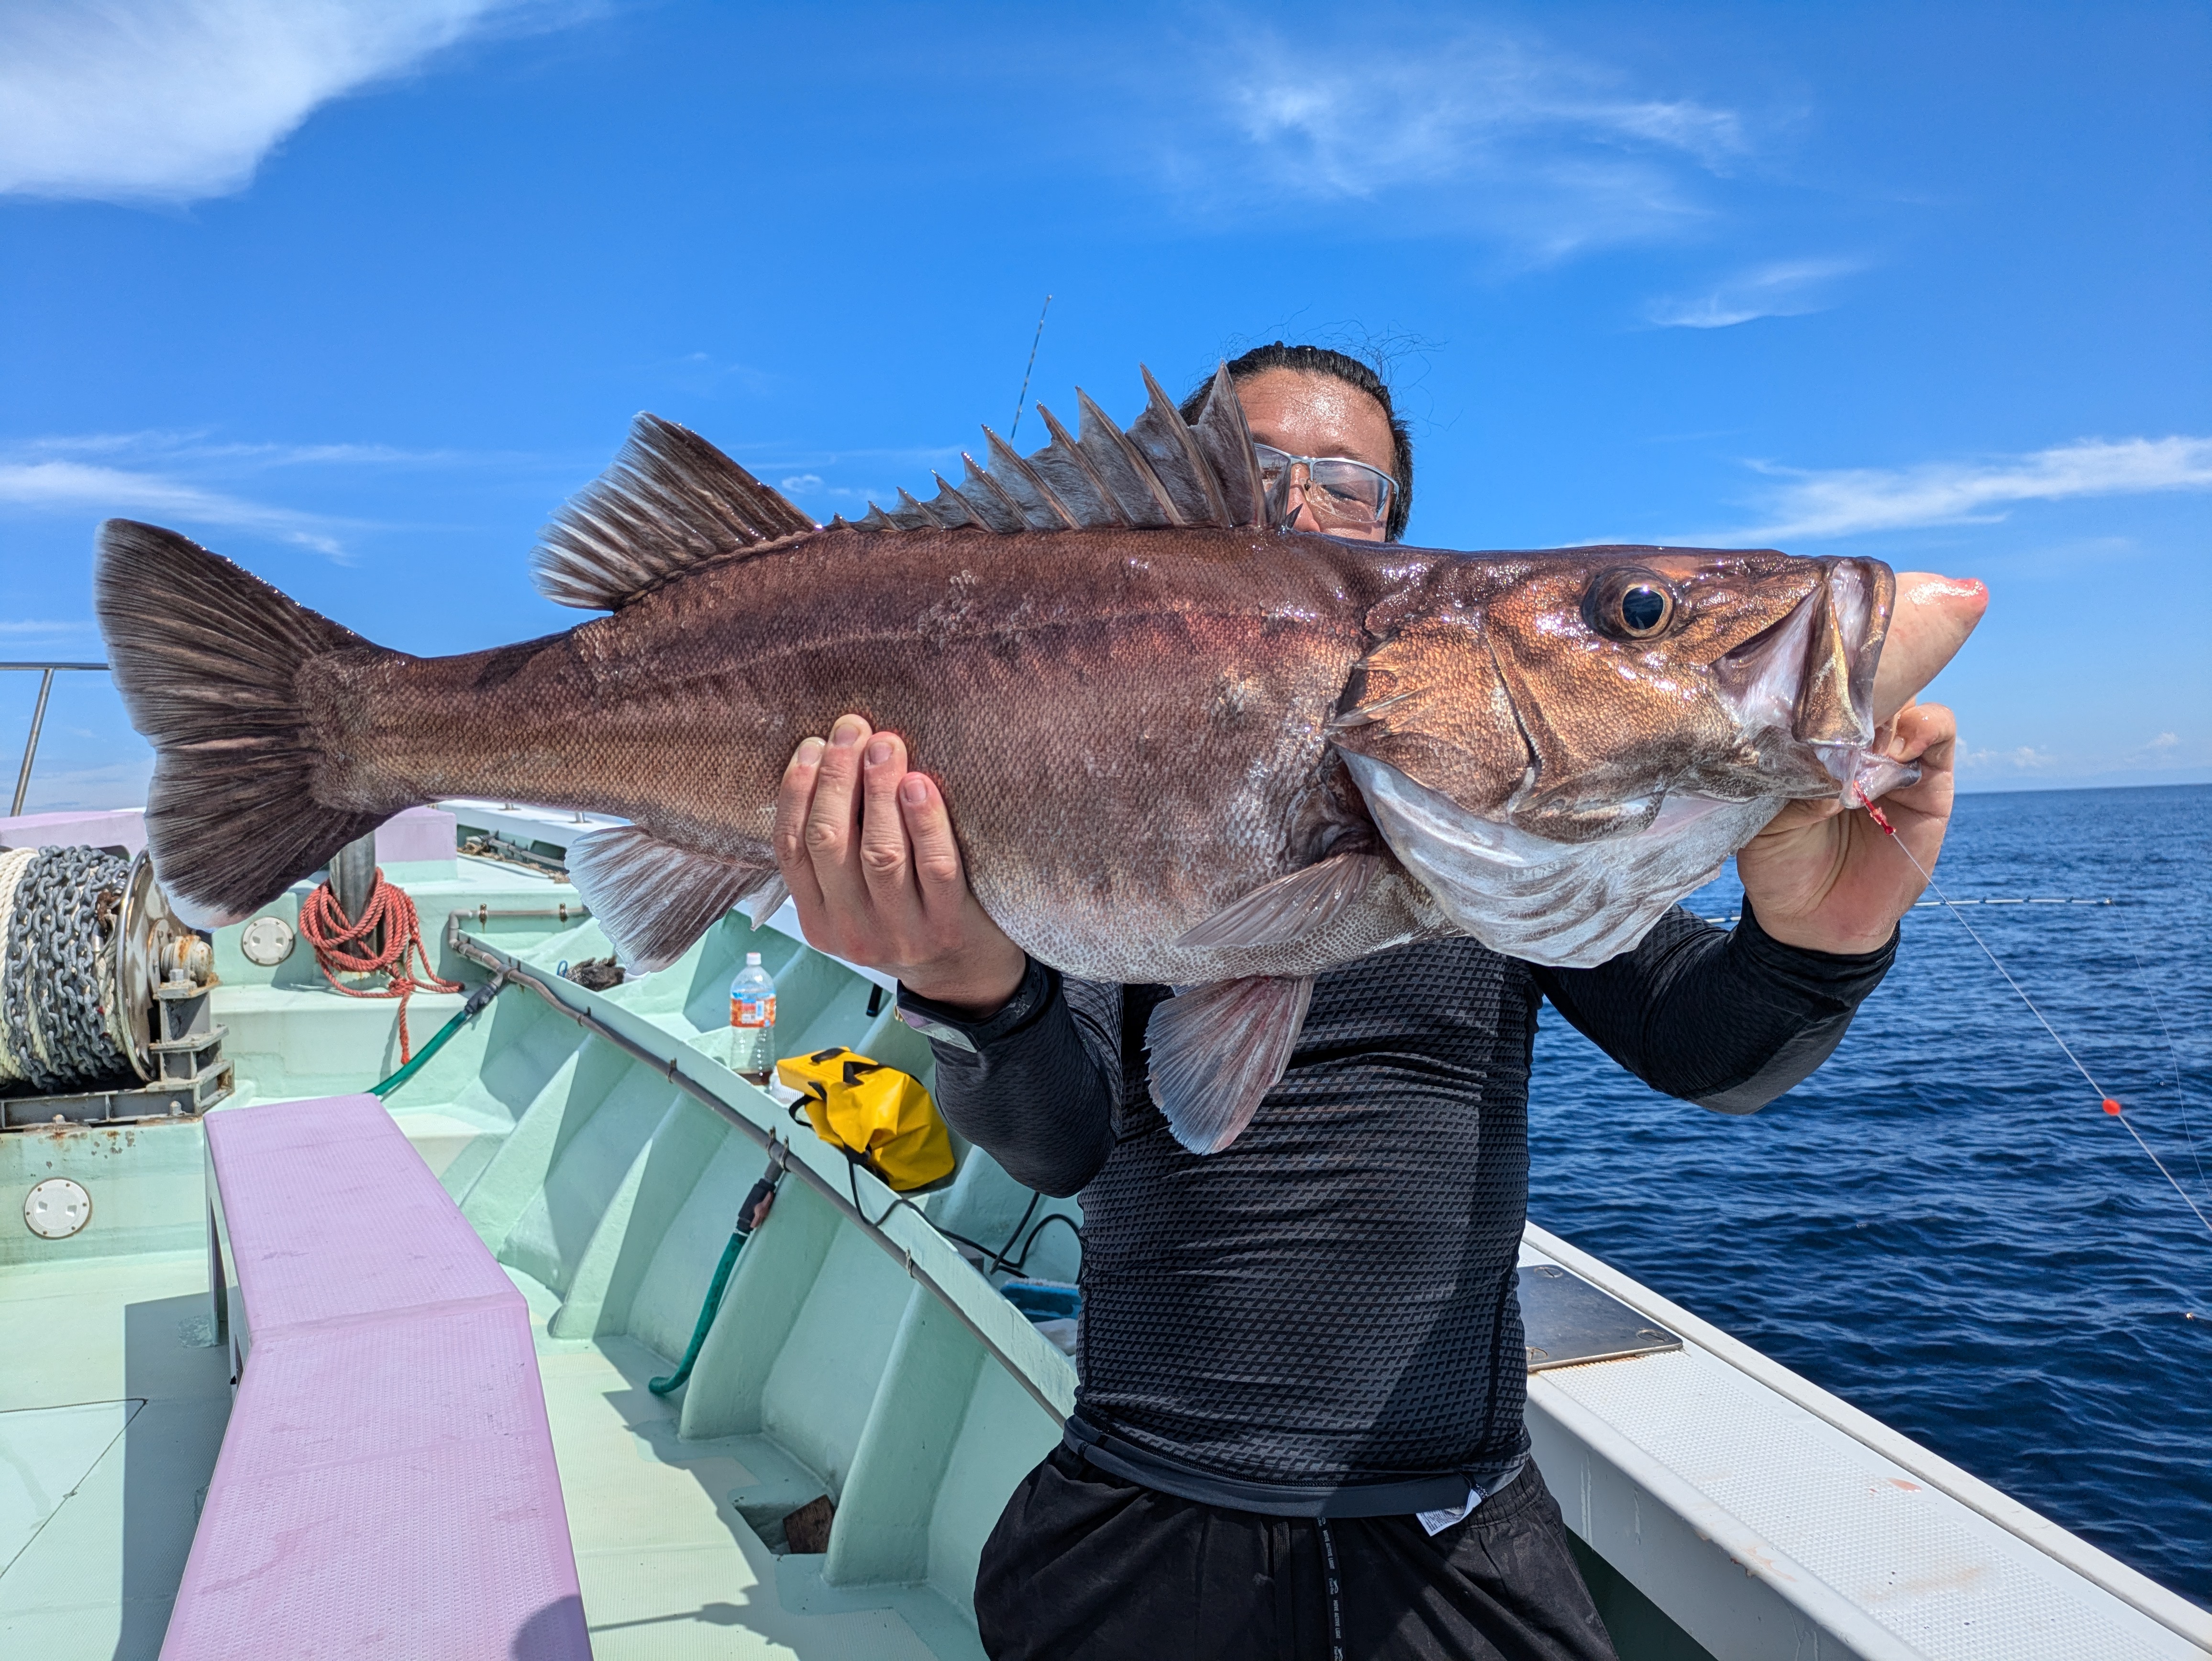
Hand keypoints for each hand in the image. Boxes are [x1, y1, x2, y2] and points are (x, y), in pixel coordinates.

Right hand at [773, 714, 1027, 1016]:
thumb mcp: (853, 898)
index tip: (816, 744)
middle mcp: (852, 930)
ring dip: (879, 789)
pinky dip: (925, 821)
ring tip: (886, 744)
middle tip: (853, 729)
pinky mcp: (947, 925)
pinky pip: (934, 866)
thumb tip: (826, 760)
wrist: (963, 975)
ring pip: (880, 852)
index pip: (791, 846)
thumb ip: (836, 849)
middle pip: (831, 842)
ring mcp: (900, 932)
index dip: (798, 790)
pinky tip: (920, 784)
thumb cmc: (905, 916)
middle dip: (838, 777)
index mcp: (818, 919)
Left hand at [1736, 701, 1956, 953]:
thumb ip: (1793, 781)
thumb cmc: (1780, 865)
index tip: (1809, 683)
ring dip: (1890, 707)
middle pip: (1870, 685)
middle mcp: (1854, 744)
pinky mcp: (1931, 783)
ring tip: (1865, 738)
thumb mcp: (1766, 820)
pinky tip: (1896, 749)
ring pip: (1907, 702)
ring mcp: (1894, 759)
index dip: (1823, 678)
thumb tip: (1832, 760)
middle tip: (1839, 705)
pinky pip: (1940, 736)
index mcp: (1810, 744)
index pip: (1825, 690)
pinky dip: (1925, 729)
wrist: (1814, 921)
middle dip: (1859, 685)